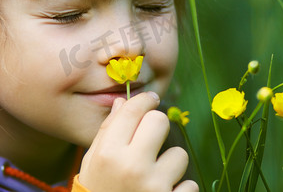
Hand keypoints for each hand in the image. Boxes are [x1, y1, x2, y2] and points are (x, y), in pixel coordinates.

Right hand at [79, 92, 197, 191]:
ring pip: (179, 154)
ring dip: (169, 165)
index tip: (151, 99)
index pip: (133, 111)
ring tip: (153, 179)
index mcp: (108, 154)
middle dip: (157, 127)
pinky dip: (178, 190)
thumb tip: (122, 102)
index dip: (144, 100)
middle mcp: (132, 167)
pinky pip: (190, 184)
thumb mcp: (93, 163)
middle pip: (160, 122)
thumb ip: (107, 131)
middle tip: (151, 139)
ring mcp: (155, 187)